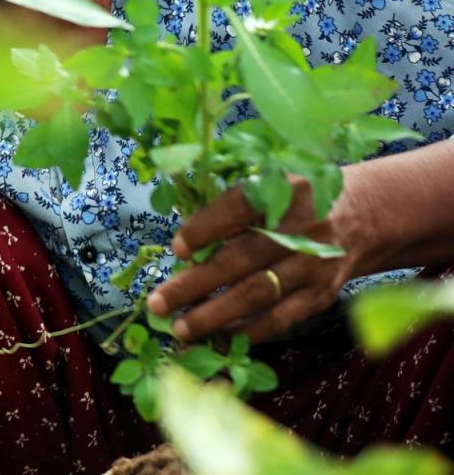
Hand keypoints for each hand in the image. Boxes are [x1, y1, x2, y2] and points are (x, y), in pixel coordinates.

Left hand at [146, 172, 376, 344]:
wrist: (363, 214)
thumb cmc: (296, 198)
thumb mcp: (271, 185)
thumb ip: (231, 209)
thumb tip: (184, 246)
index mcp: (285, 189)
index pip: (239, 207)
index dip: (206, 228)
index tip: (176, 248)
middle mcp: (303, 228)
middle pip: (242, 259)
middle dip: (196, 284)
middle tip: (158, 302)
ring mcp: (315, 264)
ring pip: (259, 294)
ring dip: (216, 314)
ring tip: (181, 328)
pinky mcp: (323, 292)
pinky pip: (283, 317)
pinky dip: (251, 329)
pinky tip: (220, 337)